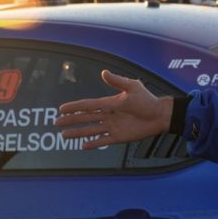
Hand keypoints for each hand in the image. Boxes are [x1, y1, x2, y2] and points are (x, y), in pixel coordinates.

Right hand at [56, 70, 172, 148]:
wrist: (160, 115)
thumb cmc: (148, 100)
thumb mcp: (132, 87)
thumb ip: (117, 81)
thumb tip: (103, 72)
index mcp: (110, 103)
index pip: (88, 105)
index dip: (74, 107)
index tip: (61, 108)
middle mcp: (109, 115)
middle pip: (85, 118)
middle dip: (71, 121)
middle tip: (56, 123)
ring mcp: (113, 126)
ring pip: (91, 130)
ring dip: (78, 132)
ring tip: (64, 135)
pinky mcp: (119, 137)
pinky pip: (103, 141)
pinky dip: (93, 143)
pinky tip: (83, 146)